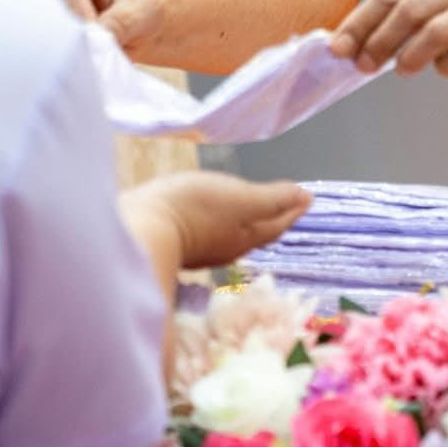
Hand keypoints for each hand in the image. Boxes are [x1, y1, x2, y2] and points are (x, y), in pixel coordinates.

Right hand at [123, 171, 310, 268]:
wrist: (139, 229)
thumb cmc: (194, 210)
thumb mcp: (241, 199)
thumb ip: (273, 199)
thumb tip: (306, 198)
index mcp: (246, 235)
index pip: (276, 224)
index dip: (292, 210)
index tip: (307, 199)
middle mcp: (227, 247)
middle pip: (257, 232)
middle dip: (273, 217)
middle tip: (286, 205)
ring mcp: (201, 248)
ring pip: (234, 235)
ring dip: (248, 222)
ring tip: (254, 211)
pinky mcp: (179, 243)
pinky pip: (211, 234)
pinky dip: (222, 225)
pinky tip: (213, 222)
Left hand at [328, 0, 447, 76]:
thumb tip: (357, 35)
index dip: (361, 20)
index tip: (340, 45)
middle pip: (408, 11)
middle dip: (378, 42)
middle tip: (363, 63)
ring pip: (432, 35)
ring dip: (408, 57)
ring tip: (400, 67)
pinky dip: (443, 66)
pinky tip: (441, 65)